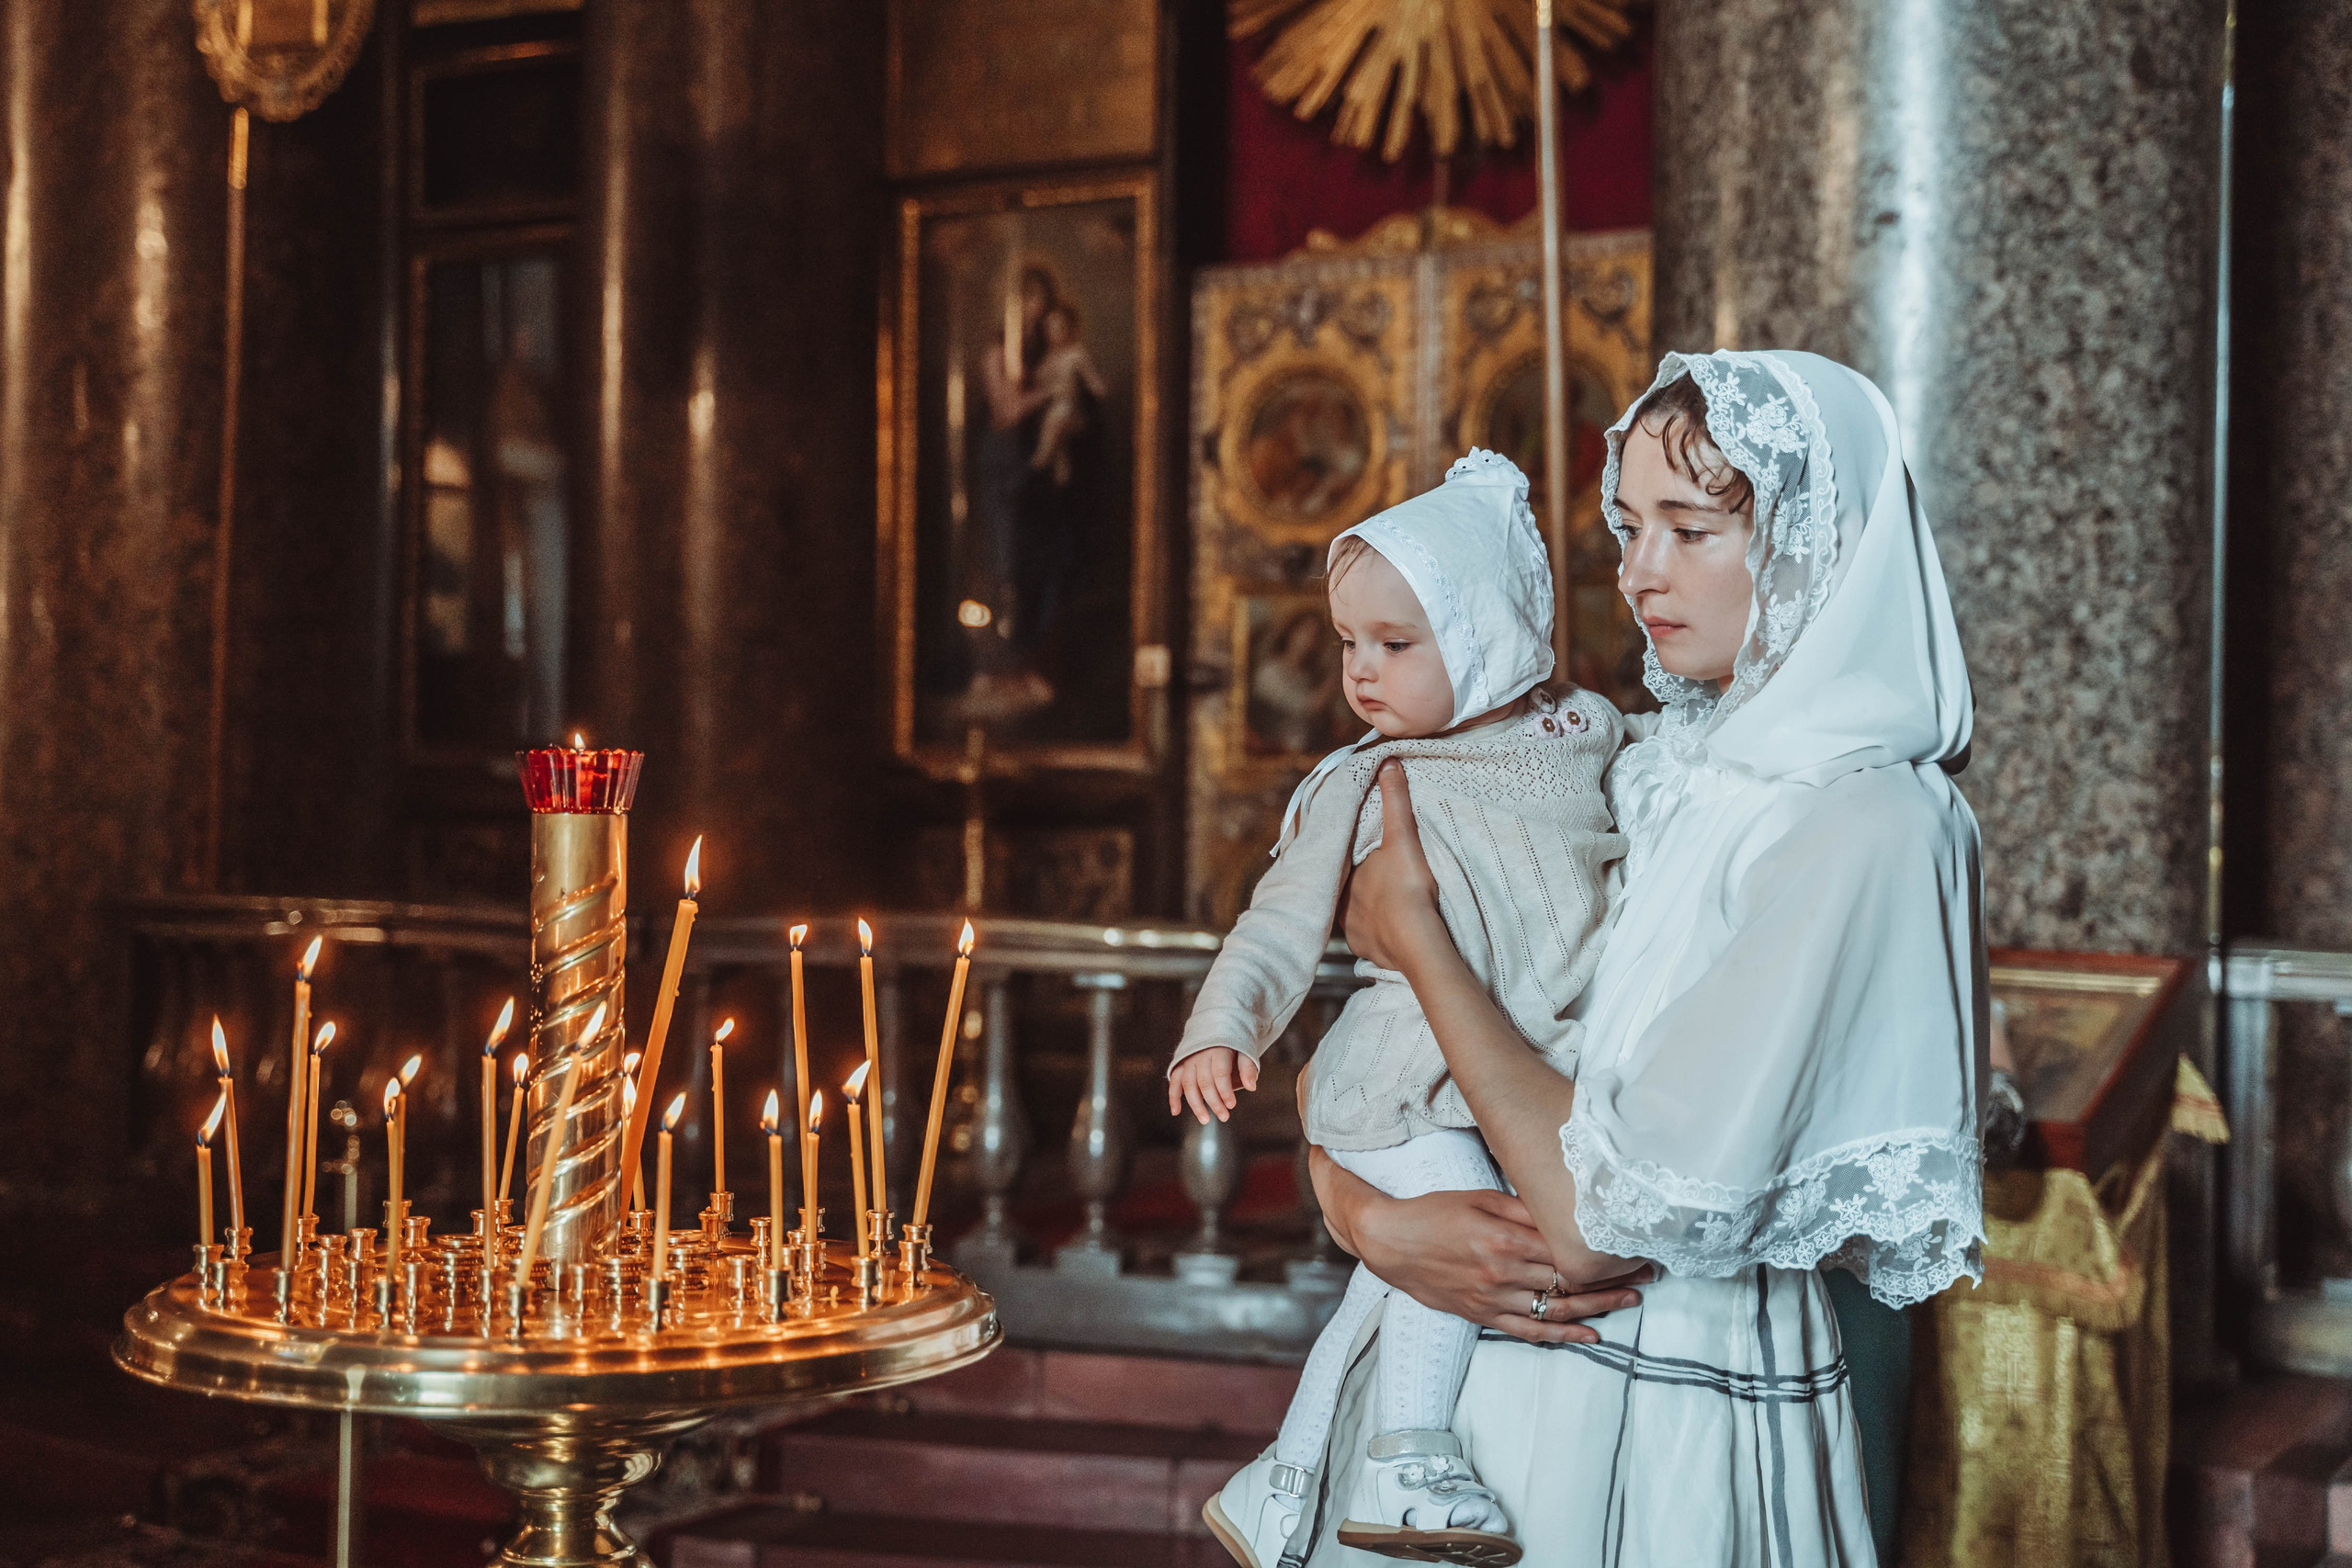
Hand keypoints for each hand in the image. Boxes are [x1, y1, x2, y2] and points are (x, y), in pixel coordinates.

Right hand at [1168, 1045, 1259, 1124]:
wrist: (1215, 1024)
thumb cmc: (1233, 1042)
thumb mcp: (1244, 1050)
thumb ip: (1248, 1067)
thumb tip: (1252, 1087)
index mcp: (1217, 1049)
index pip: (1219, 1073)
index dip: (1225, 1091)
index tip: (1232, 1105)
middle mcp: (1199, 1054)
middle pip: (1204, 1082)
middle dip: (1214, 1102)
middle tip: (1224, 1117)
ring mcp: (1188, 1059)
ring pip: (1188, 1084)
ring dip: (1195, 1104)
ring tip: (1205, 1120)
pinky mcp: (1180, 1064)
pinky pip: (1174, 1081)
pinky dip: (1173, 1097)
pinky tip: (1176, 1112)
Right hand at [1309, 1144, 1646, 1343]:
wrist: (1390, 1242)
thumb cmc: (1433, 1212)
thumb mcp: (1479, 1196)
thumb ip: (1523, 1207)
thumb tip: (1564, 1211)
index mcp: (1505, 1237)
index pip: (1568, 1252)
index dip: (1606, 1254)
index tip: (1635, 1249)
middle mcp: (1503, 1272)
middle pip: (1570, 1282)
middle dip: (1613, 1280)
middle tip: (1647, 1275)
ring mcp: (1494, 1298)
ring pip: (1556, 1309)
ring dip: (1598, 1307)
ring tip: (1631, 1300)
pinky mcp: (1483, 1315)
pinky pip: (1528, 1331)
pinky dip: (1561, 1335)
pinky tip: (1589, 1334)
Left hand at [1342, 762, 1449, 973]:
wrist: (1417, 940)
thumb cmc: (1407, 887)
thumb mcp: (1402, 837)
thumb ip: (1394, 801)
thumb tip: (1387, 763)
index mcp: (1343, 876)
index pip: (1341, 861)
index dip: (1350, 855)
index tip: (1362, 852)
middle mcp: (1340, 905)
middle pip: (1347, 888)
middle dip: (1358, 883)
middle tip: (1375, 879)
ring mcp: (1352, 931)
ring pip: (1355, 915)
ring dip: (1367, 909)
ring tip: (1383, 903)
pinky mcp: (1366, 951)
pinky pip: (1368, 939)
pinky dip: (1376, 933)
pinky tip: (1388, 928)